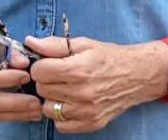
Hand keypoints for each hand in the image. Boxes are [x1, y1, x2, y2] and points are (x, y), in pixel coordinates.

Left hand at [25, 35, 167, 133]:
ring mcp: (87, 111)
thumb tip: (30, 42)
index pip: (39, 72)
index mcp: (78, 69)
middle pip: (42, 89)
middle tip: (58, 75)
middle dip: (46, 80)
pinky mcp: (92, 124)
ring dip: (52, 98)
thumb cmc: (108, 57)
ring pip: (48, 108)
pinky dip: (61, 115)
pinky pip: (61, 125)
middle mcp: (82, 93)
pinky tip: (70, 102)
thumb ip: (54, 44)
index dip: (40, 65)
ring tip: (64, 88)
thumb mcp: (82, 44)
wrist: (138, 75)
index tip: (48, 63)